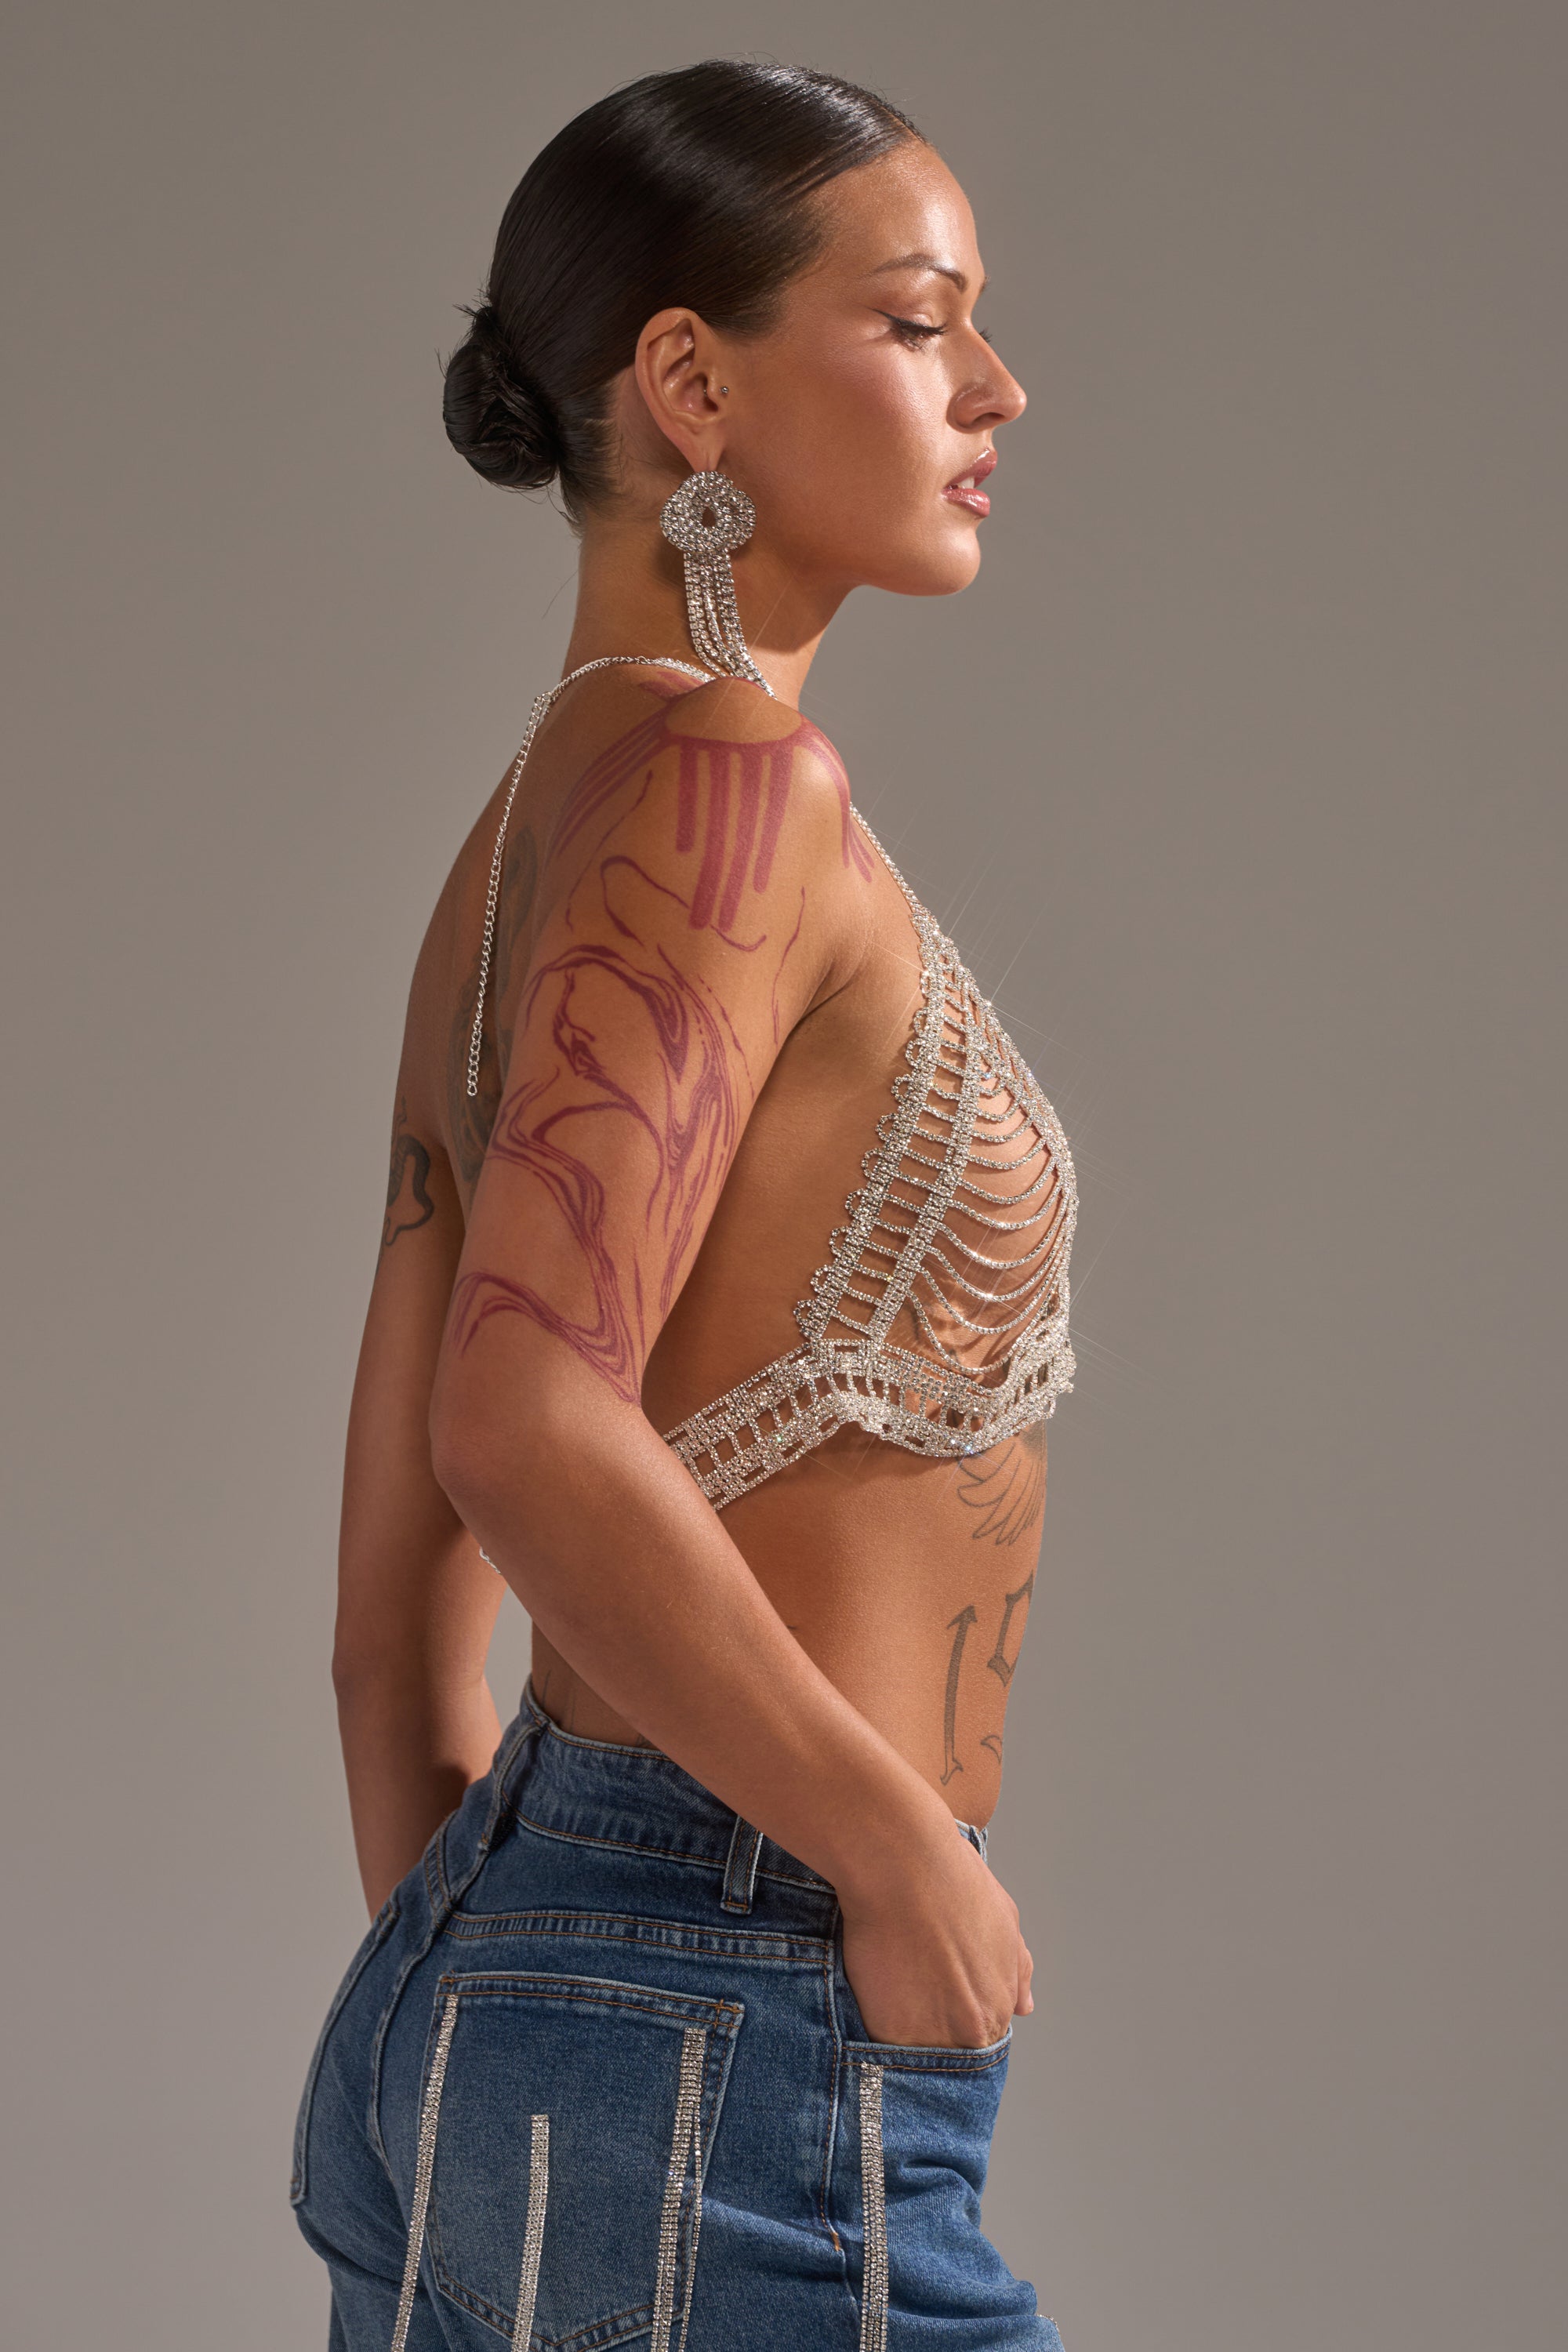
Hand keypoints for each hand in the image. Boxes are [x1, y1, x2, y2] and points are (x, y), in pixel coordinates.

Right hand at [837, 1819, 1034, 2048]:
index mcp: (997, 2009)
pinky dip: (874, 2025)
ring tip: (888, 1989)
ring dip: (903, 2031)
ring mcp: (927, 2037)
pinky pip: (878, 2045)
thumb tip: (1024, 2007)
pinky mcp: (885, 2032)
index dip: (956, 2016)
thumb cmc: (955, 1882)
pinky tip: (870, 1990)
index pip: (980, 2039)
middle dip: (932, 2027)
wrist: (904, 1863)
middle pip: (949, 2049)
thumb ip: (1017, 1970)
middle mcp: (970, 2032)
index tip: (937, 1998)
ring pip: (914, 2052)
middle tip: (909, 1991)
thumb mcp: (1004, 1920)